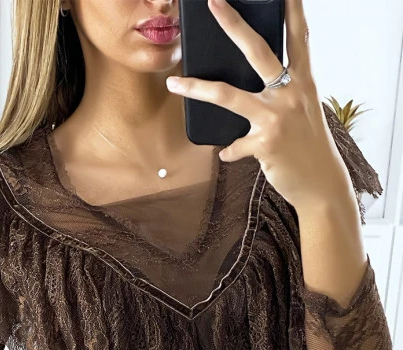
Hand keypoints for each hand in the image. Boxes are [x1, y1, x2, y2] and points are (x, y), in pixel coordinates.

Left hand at [166, 0, 351, 210]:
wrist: (321, 184)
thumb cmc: (309, 147)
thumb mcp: (303, 112)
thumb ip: (282, 95)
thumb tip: (253, 88)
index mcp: (303, 82)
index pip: (298, 37)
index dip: (292, 10)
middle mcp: (291, 94)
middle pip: (258, 51)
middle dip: (234, 25)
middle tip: (214, 4)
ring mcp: (277, 118)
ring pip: (228, 96)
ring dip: (198, 88)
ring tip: (175, 83)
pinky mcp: (265, 144)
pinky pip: (235, 145)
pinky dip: (229, 150)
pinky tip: (226, 153)